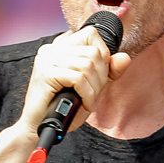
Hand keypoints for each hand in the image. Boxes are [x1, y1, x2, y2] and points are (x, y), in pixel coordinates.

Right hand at [16, 26, 131, 134]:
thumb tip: (124, 58)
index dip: (103, 54)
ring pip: (87, 65)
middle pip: (93, 52)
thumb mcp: (91, 86)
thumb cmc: (63, 108)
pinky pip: (78, 78)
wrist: (39, 128)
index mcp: (60, 48)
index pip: (91, 34)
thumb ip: (107, 71)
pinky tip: (82, 104)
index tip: (99, 75)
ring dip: (94, 88)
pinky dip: (86, 94)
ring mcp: (47, 60)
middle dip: (100, 76)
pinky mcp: (46, 73)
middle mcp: (52, 49)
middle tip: (93, 94)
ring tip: (87, 100)